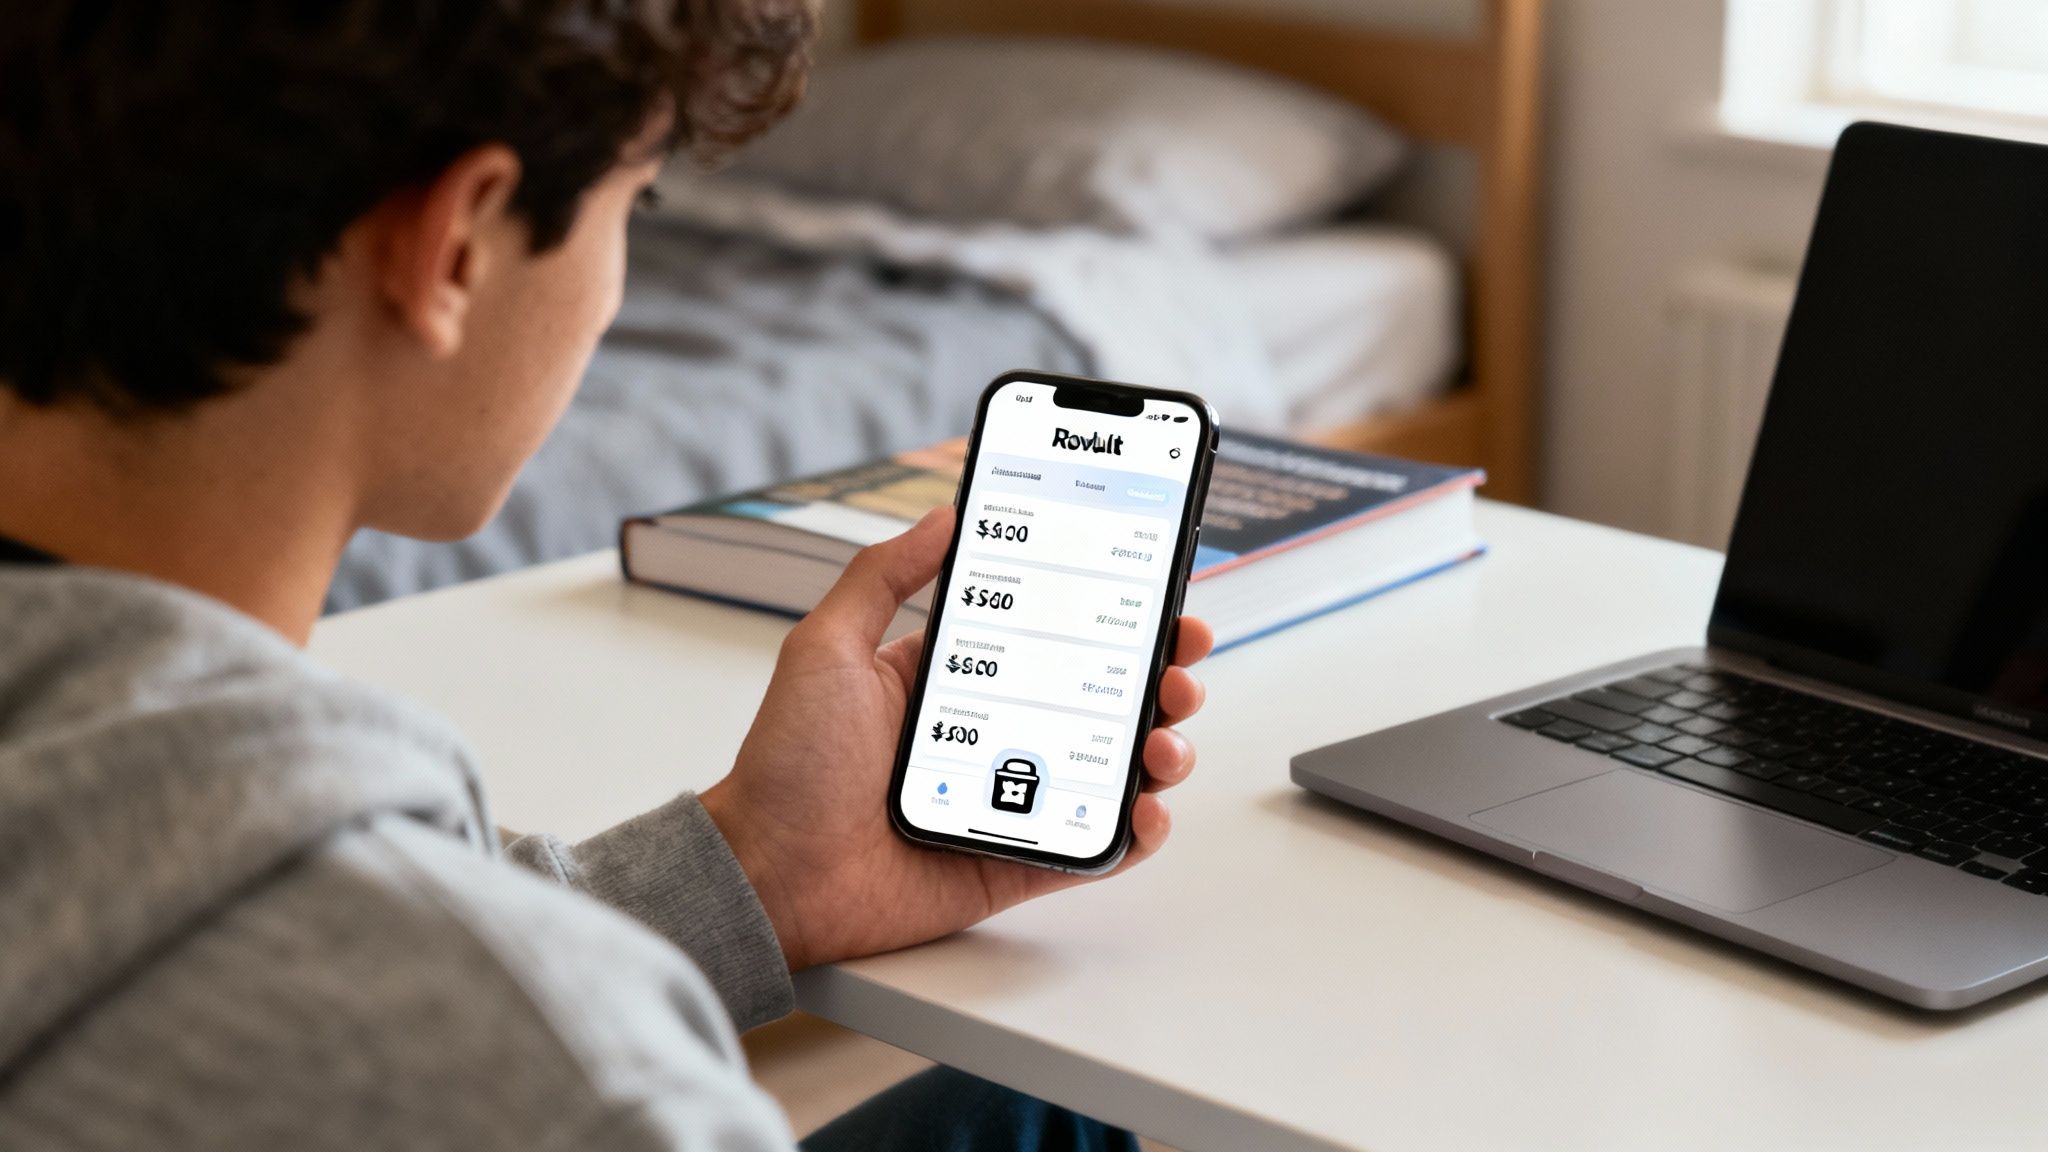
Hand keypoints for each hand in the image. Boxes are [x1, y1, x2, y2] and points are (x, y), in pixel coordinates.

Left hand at [700, 506, 1211, 971]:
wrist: (770, 872)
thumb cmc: (787, 765)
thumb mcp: (826, 646)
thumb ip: (883, 575)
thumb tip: (944, 513)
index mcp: (957, 680)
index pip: (1053, 635)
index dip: (1112, 615)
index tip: (1155, 591)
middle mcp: (994, 735)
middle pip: (1102, 697)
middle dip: (1158, 675)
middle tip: (1178, 662)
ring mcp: (1012, 800)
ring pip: (1113, 769)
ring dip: (1159, 748)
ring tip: (1162, 739)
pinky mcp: (1017, 862)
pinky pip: (1093, 848)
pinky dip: (1135, 833)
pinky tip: (1146, 811)